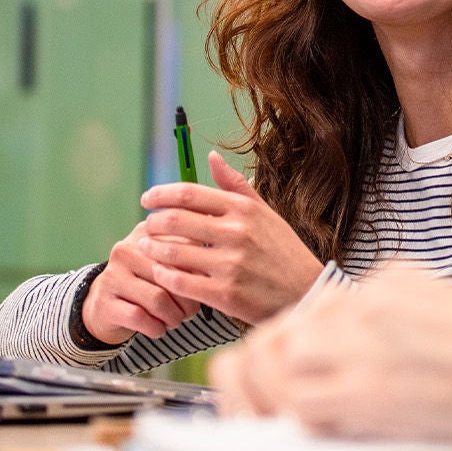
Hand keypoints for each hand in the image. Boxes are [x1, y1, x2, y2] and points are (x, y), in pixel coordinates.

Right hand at [83, 221, 201, 343]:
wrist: (106, 305)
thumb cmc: (148, 282)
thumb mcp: (166, 264)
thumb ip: (190, 259)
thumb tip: (214, 274)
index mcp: (148, 232)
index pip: (185, 249)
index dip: (200, 273)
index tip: (204, 287)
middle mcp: (126, 249)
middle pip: (172, 275)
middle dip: (188, 299)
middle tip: (191, 311)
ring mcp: (112, 275)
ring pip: (158, 298)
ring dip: (173, 316)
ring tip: (176, 320)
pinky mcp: (103, 302)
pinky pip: (139, 317)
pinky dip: (155, 327)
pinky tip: (159, 329)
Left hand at [137, 152, 324, 324]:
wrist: (305, 291)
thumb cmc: (282, 250)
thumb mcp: (265, 212)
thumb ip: (235, 185)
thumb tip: (211, 157)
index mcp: (243, 209)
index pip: (189, 193)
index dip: (161, 194)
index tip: (147, 198)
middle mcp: (236, 233)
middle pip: (175, 220)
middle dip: (153, 222)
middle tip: (147, 225)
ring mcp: (230, 264)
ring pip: (173, 251)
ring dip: (152, 248)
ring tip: (146, 247)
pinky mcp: (224, 293)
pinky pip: (179, 281)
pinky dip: (163, 276)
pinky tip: (160, 272)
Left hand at [208, 265, 451, 440]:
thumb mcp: (435, 307)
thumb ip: (386, 321)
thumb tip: (342, 349)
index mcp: (384, 283)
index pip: (307, 313)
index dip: (285, 348)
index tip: (285, 370)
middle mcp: (365, 304)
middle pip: (278, 333)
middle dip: (264, 370)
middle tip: (269, 401)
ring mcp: (363, 342)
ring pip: (276, 366)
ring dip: (270, 396)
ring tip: (280, 417)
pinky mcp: (368, 387)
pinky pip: (303, 406)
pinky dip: (295, 421)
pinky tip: (312, 428)